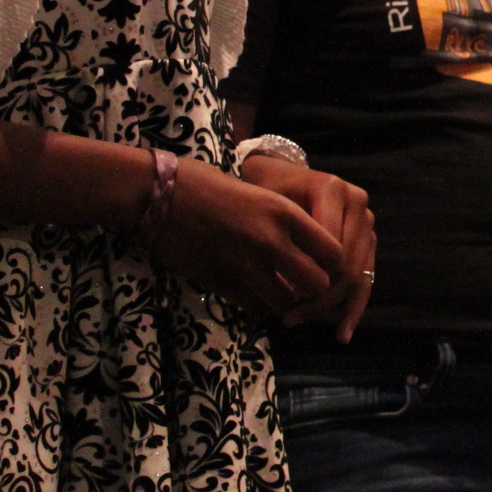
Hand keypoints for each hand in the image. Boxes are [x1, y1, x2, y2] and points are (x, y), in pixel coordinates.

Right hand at [153, 160, 348, 322]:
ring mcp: (245, 265)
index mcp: (283, 212)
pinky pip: (254, 306)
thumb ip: (283, 220)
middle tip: (306, 288)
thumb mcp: (257, 193)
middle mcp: (271, 241)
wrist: (157, 194)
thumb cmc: (205, 184)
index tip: (325, 264)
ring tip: (280, 293)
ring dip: (286, 302)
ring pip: (286, 302)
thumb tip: (305, 248)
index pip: (334, 251)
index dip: (334, 264)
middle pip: (317, 285)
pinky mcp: (221, 282)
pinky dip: (259, 304)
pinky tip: (253, 293)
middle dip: (315, 292)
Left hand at [239, 156, 376, 339]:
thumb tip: (290, 287)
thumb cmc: (268, 188)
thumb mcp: (268, 203)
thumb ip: (283, 236)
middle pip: (345, 265)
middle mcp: (358, 203)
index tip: (283, 301)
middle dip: (318, 297)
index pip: (330, 247)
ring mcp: (367, 222)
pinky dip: (353, 308)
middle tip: (288, 317)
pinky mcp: (368, 239)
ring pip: (356, 275)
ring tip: (299, 321)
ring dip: (330, 306)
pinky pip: (365, 278)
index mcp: (334, 191)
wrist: (281, 174)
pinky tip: (342, 333)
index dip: (309, 277)